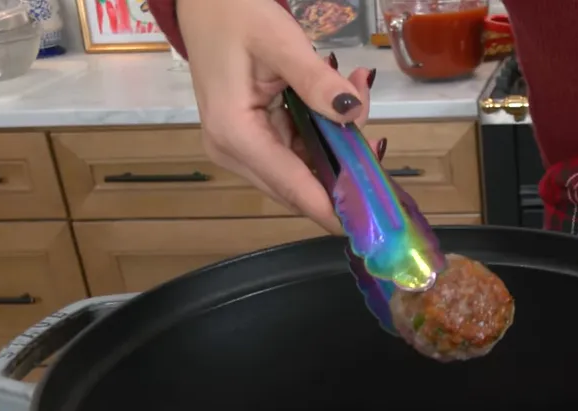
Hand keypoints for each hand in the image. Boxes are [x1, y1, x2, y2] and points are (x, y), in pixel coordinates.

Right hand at [178, 0, 373, 233]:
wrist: (205, 4)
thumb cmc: (235, 15)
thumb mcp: (278, 40)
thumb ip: (315, 80)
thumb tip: (352, 113)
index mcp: (235, 134)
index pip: (294, 186)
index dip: (335, 207)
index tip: (373, 222)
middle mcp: (234, 153)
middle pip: (302, 185)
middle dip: (344, 166)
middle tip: (373, 127)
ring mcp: (242, 150)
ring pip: (304, 170)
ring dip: (338, 144)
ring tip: (357, 93)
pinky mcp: (252, 141)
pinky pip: (298, 152)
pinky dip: (324, 134)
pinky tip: (341, 100)